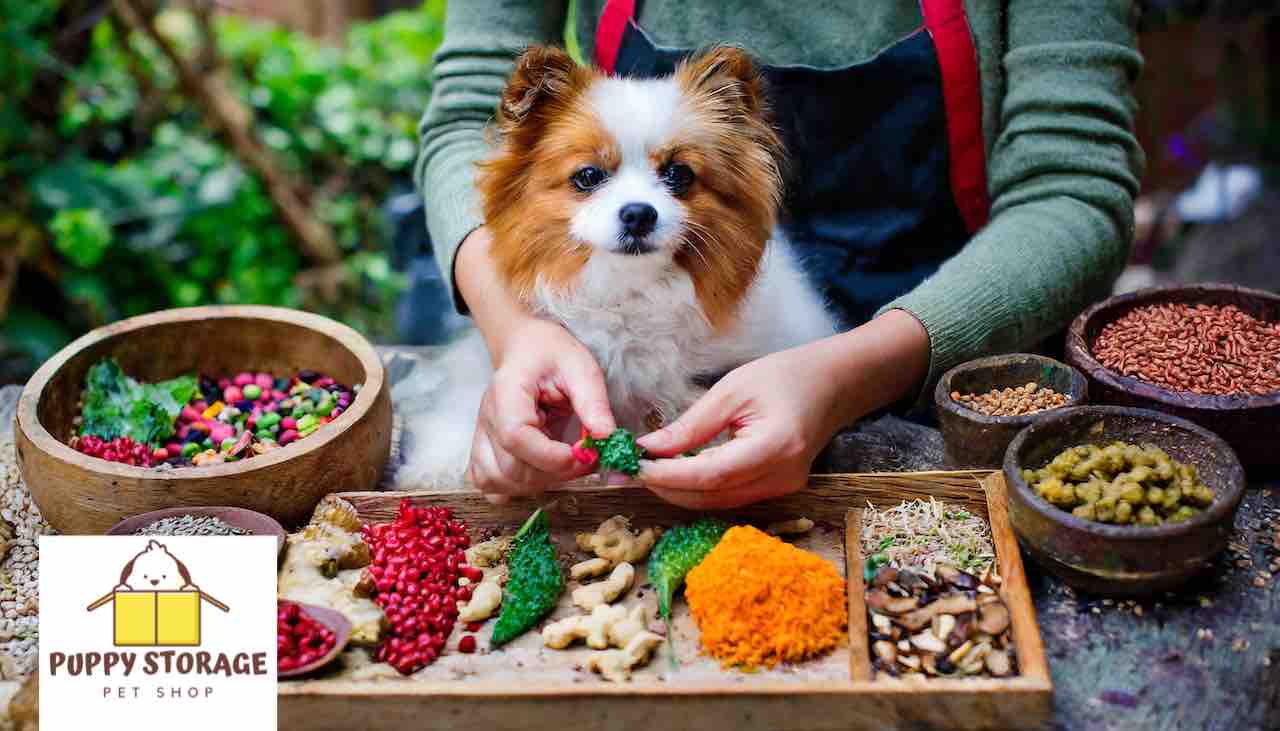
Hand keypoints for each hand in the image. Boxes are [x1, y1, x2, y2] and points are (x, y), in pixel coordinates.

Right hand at [456, 227, 616, 498]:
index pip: (516, 437)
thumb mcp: (580, 366)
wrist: (524, 347)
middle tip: (588, 457)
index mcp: (506, 394)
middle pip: (510, 468)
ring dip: (539, 483)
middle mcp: (486, 420)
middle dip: (556, 472)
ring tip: (567, 463)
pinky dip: (513, 488)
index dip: (551, 456)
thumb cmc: (551, 353)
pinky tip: (538, 472)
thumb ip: (593, 402)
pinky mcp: (483, 450)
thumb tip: (607, 438)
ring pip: (499, 481)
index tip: (586, 454)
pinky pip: (488, 482)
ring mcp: (481, 437)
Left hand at [636, 310, 929, 508]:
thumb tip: (650, 449)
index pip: (711, 475)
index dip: (669, 475)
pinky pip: (730, 498)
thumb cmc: (785, 376)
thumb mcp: (732, 389)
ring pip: (718, 504)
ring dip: (680, 491)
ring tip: (646, 471)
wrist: (832, 385)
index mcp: (775, 447)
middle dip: (667, 487)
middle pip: (712, 498)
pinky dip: (700, 489)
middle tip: (629, 471)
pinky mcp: (777, 490)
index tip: (635, 466)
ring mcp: (782, 489)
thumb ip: (692, 424)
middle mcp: (781, 477)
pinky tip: (676, 472)